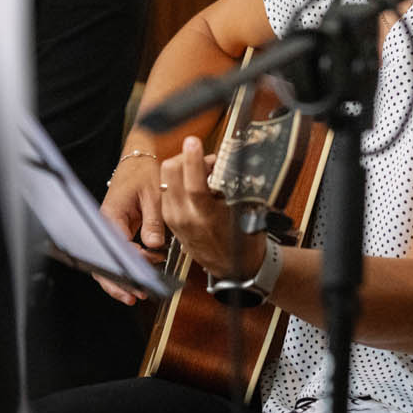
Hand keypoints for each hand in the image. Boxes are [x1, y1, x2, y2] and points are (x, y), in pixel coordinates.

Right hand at [95, 152, 165, 304]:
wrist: (139, 160)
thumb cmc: (144, 172)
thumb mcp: (154, 195)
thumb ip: (153, 221)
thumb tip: (154, 245)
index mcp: (111, 215)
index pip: (117, 247)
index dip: (132, 263)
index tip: (147, 271)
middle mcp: (106, 224)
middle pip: (105, 260)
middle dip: (118, 282)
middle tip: (135, 296)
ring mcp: (110, 229)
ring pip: (109, 260)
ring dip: (121, 279)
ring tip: (136, 294)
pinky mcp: (117, 230)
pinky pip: (118, 253)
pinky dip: (126, 267)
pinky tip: (138, 278)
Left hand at [158, 136, 244, 279]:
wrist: (232, 270)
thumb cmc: (243, 244)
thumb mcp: (246, 214)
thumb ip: (234, 189)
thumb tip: (227, 164)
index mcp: (206, 218)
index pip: (194, 184)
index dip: (193, 160)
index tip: (193, 142)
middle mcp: (185, 218)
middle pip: (171, 173)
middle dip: (187, 158)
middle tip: (206, 159)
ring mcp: (174, 218)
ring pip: (166, 177)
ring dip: (182, 166)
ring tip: (203, 170)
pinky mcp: (169, 219)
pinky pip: (166, 188)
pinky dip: (178, 179)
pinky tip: (195, 182)